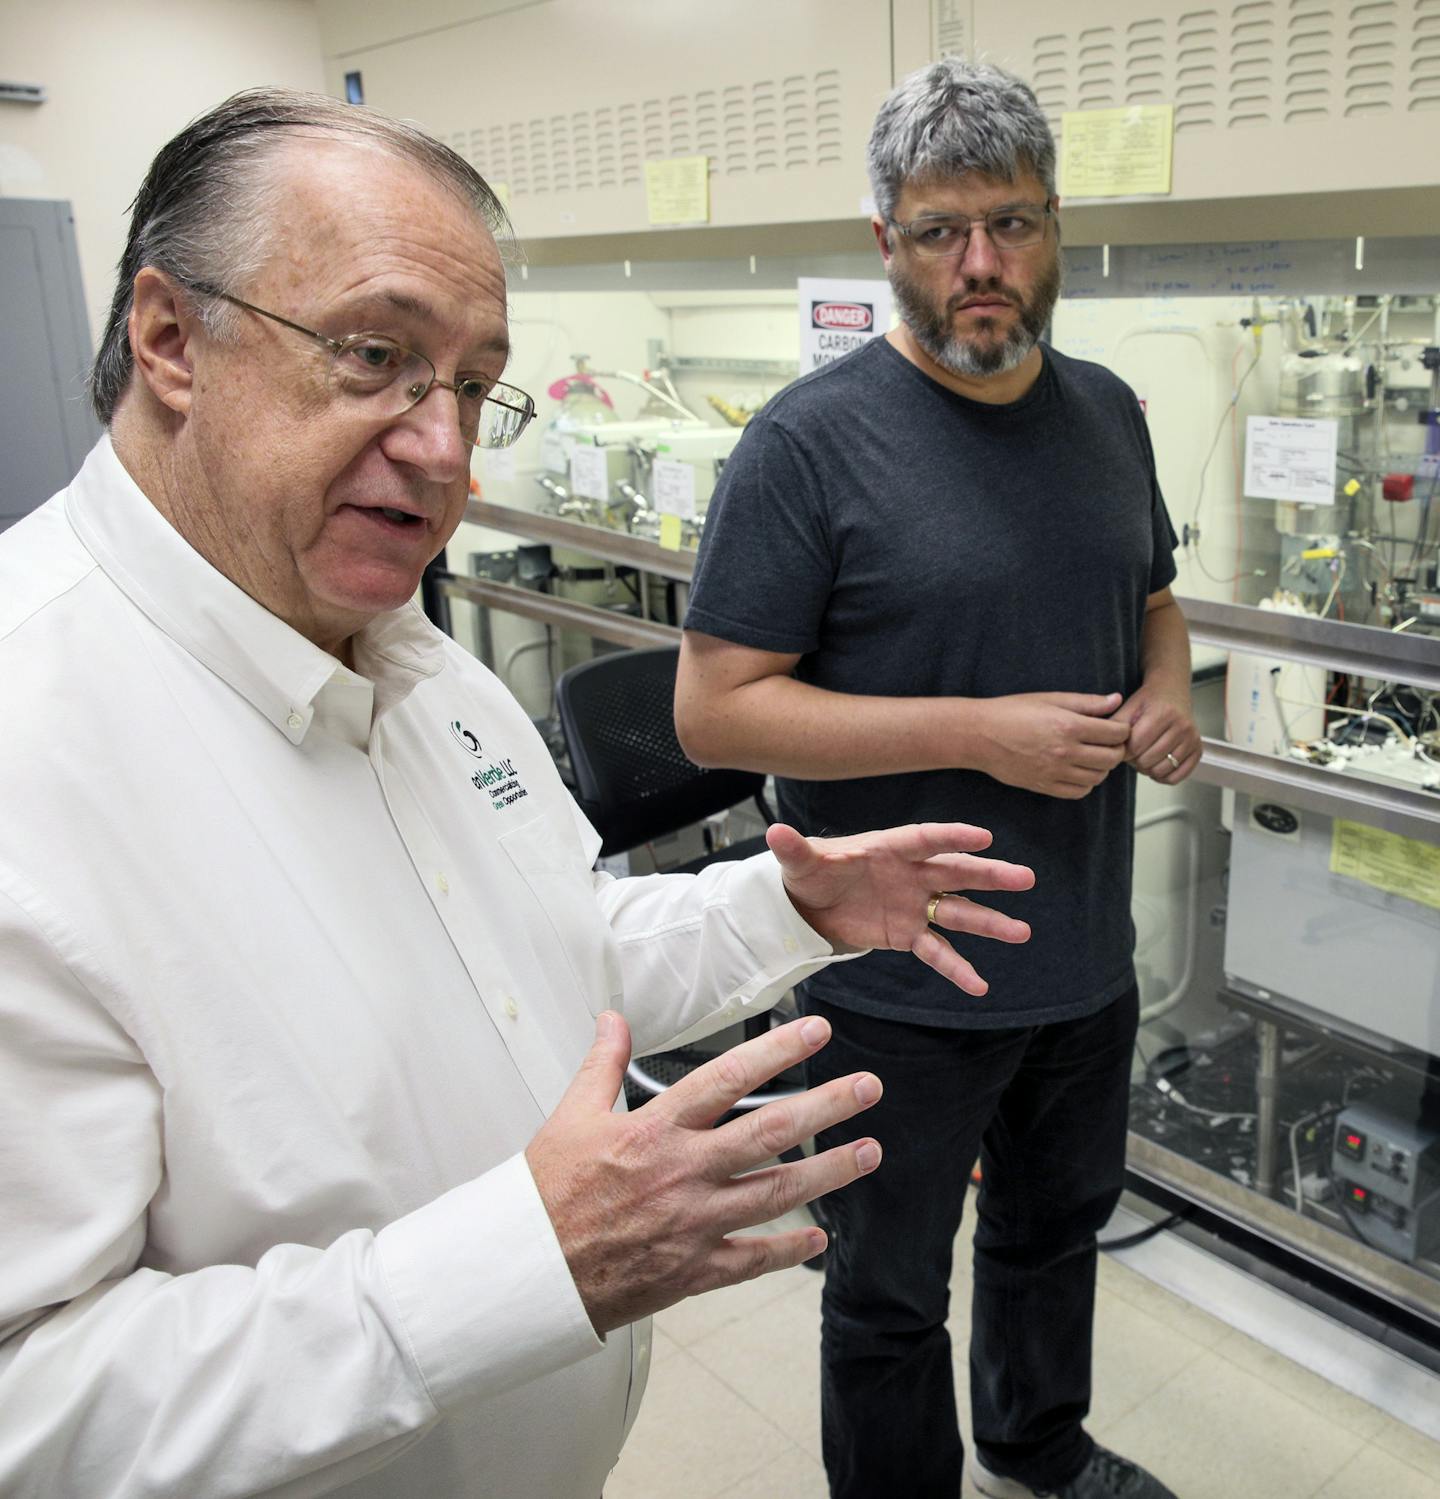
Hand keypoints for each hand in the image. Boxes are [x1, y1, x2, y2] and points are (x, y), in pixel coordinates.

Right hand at [526, 1011, 881, 1334]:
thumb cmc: (547, 1195)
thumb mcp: (570, 1115)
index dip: (777, 1051)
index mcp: (655, 1130)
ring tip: (868, 1152)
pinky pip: (752, 1257)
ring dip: (829, 1172)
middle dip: (827, 1106)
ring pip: (776, 1192)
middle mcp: (683, 1172)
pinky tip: (818, 1238)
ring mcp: (694, 1222)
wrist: (529, 1269)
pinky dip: (789, 1249)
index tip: (815, 1032)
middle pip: (770, 1132)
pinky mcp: (693, 1269)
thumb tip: (612, 1019)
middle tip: (868, 1087)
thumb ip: (602, 1064)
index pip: (728, 1079)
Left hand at [766, 821, 1032, 995]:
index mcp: (889, 848)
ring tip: (1021, 932)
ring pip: (957, 913)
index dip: (953, 837)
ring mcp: (914, 905)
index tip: (985, 837)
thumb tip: (774, 833)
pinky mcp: (907, 934)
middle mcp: (910, 875)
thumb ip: (793, 849)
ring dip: (989, 922)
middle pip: (955, 873)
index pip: (925, 839)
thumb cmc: (812, 873)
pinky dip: (957, 968)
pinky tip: (979, 986)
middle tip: (1025, 878)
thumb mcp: (800, 862)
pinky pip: (937, 952)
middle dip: (989, 876)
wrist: (809, 904)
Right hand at [970, 691, 1131, 798]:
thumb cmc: (1012, 712)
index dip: (1122, 729)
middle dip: (1116, 749)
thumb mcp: (1050, 698)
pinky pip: (1079, 791)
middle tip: (1108, 741)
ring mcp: (1056, 772)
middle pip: (1112, 758)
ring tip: (1092, 754)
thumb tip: (1116, 700)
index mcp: (1069, 725)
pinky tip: (1078, 769)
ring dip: (1101, 766)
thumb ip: (1087, 702)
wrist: (980, 735)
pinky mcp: (1045, 786)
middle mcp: (1065, 751)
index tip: (1116, 726)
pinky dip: (1086, 782)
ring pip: (1098, 777)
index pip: (1116, 733)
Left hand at [1111, 682, 1201, 783]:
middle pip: (1147, 760)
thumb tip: (1106, 747)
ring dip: (1147, 769)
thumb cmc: (1148, 702)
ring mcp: (1192, 740)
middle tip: (1133, 751)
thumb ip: (1115, 726)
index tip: (1122, 746)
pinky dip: (1162, 776)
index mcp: (1163, 714)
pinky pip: (1176, 777)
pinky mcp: (1198, 751)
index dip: (1124, 750)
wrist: (1172, 693)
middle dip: (1134, 760)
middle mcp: (1182, 727)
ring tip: (1143, 756)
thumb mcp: (1128, 707)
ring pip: (1160, 771)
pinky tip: (1156, 764)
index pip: (1136, 746)